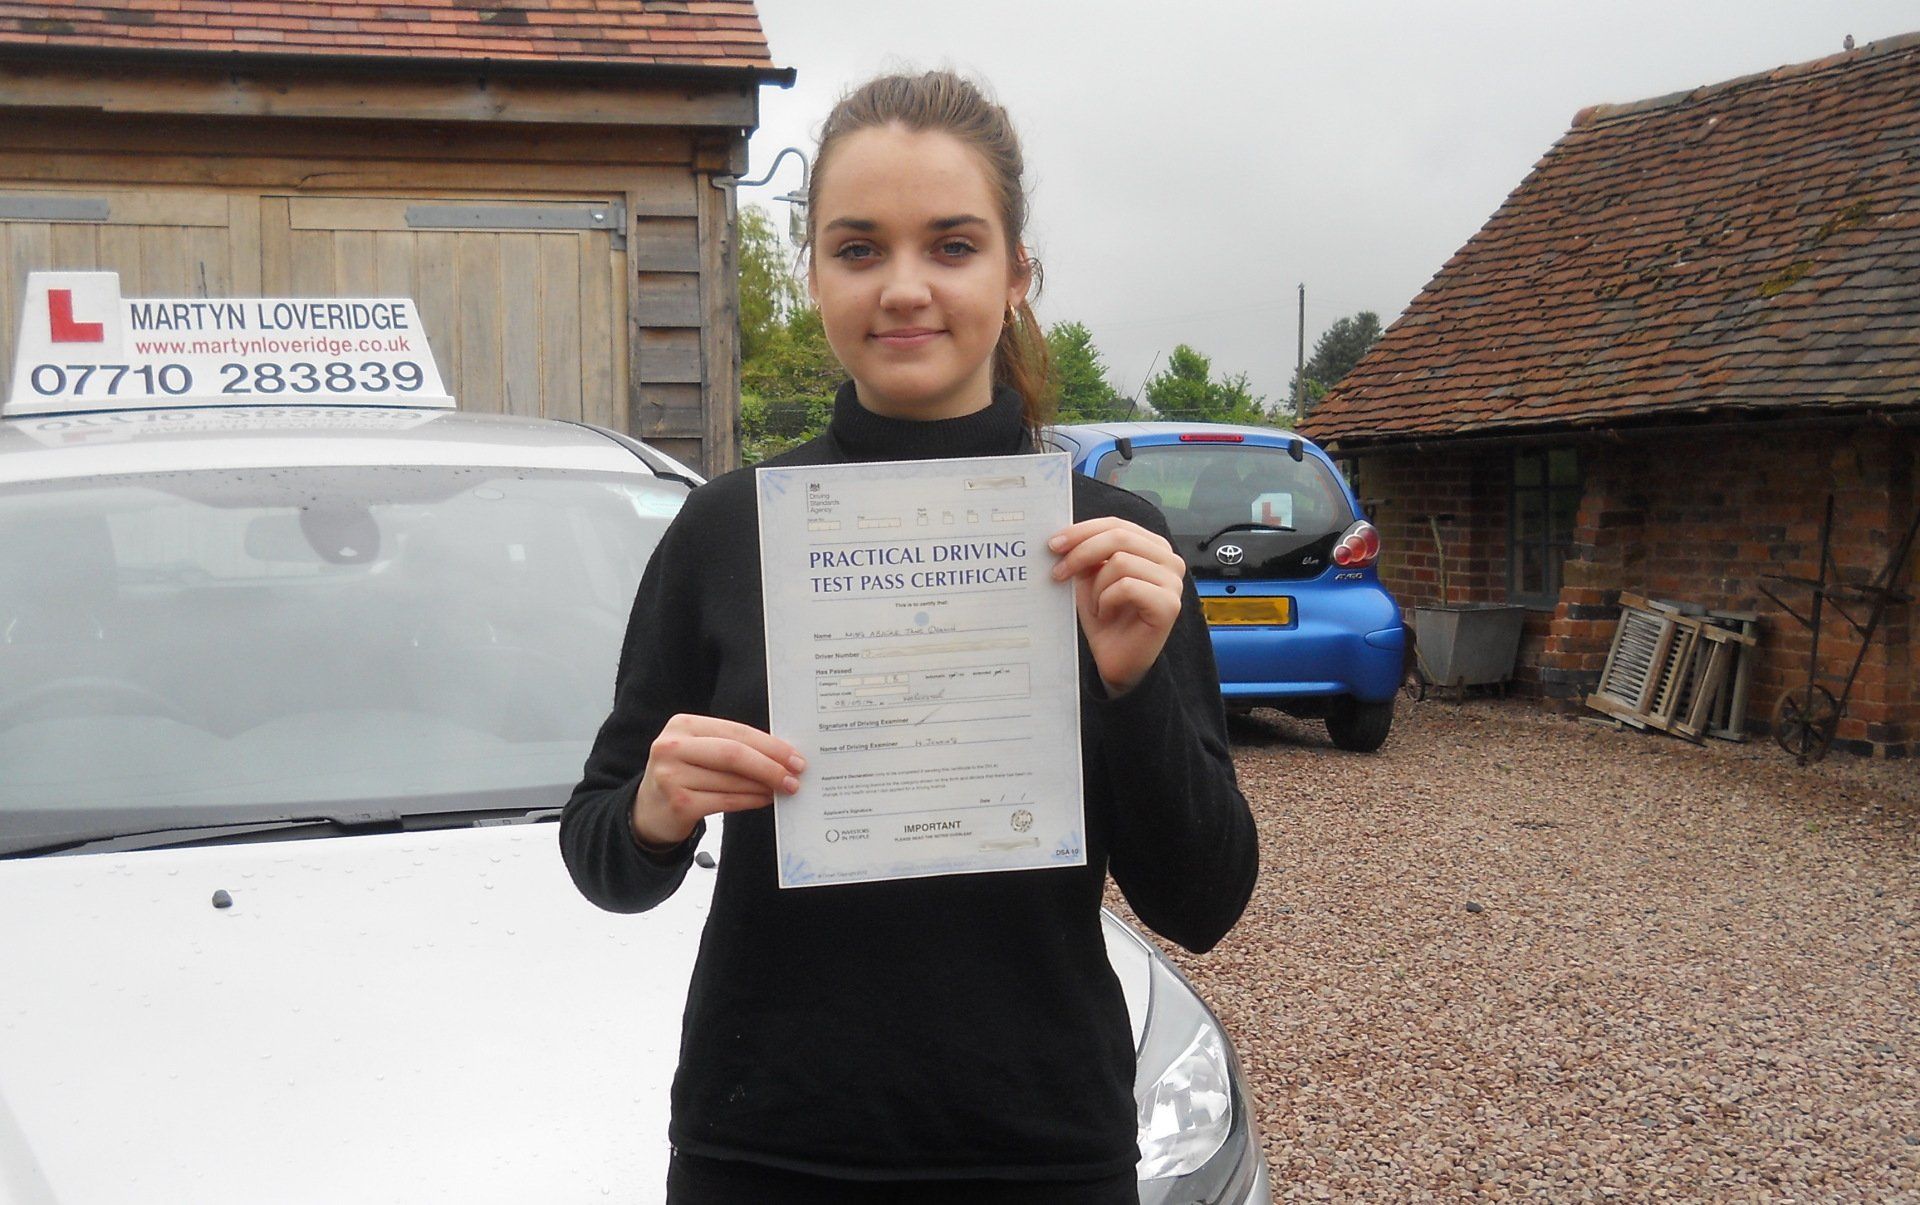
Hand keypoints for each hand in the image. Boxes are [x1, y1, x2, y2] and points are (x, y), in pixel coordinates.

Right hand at [632, 714, 804, 849]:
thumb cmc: (683, 775)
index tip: (795, 757)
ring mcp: (672, 776)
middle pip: (734, 754)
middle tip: (795, 777)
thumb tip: (781, 755)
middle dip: (771, 766)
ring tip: (782, 789)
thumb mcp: (698, 751)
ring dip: (763, 786)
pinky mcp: (678, 803)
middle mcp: (672, 747)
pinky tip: (764, 800)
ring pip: (732, 780)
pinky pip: (726, 801)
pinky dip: (750, 801)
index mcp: (682, 725)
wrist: (648, 811)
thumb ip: (731, 746)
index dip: (770, 745)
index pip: (735, 731)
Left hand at [1048, 517, 1186, 696]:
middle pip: (1118, 537)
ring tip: (1096, 606)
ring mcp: (1172, 582)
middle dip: (1081, 552)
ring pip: (1120, 562)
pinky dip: (1106, 600)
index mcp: (1153, 547)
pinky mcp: (1168, 604)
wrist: (1116, 661)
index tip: (1054, 543)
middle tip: (1058, 572)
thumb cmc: (1107, 619)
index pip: (1116, 524)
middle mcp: (1169, 560)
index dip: (1083, 530)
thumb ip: (1087, 554)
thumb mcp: (1091, 579)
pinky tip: (1106, 614)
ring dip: (1097, 587)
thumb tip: (1065, 535)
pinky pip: (1126, 587)